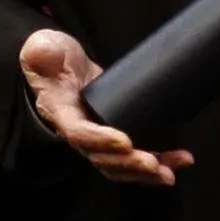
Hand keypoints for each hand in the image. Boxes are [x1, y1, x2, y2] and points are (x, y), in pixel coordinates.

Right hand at [19, 28, 193, 187]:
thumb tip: (41, 53)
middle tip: (154, 164)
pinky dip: (157, 161)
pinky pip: (133, 156)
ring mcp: (97, 136)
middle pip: (103, 159)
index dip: (101, 141)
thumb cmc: (52, 58)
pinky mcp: (114, 133)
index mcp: (61, 113)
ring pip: (120, 165)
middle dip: (130, 164)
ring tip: (170, 171)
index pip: (80, 134)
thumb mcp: (43, 49)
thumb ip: (41, 51)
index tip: (126, 141)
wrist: (61, 64)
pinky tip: (178, 161)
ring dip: (146, 172)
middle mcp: (79, 132)